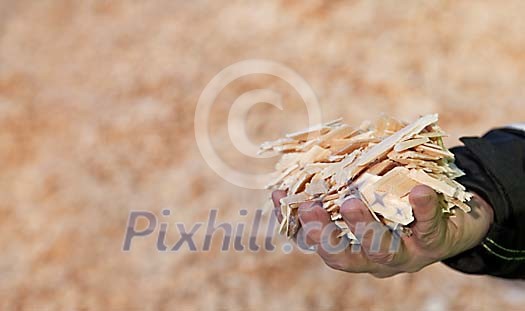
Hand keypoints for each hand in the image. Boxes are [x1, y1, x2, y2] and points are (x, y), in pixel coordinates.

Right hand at [272, 185, 493, 277]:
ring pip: (382, 251)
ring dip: (363, 227)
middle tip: (308, 207)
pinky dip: (423, 209)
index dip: (295, 222)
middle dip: (324, 234)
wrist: (457, 221)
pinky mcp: (435, 242)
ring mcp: (406, 253)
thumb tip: (314, 150)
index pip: (317, 240)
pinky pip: (428, 227)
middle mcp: (375, 258)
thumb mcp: (373, 197)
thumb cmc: (403, 205)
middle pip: (344, 257)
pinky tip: (418, 190)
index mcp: (355, 247)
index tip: (278, 196)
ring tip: (352, 202)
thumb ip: (346, 182)